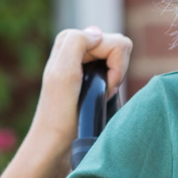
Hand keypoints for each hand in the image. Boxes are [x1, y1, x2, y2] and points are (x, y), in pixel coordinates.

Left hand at [26, 27, 132, 154]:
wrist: (55, 143)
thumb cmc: (59, 114)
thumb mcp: (63, 73)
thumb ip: (77, 42)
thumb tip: (98, 34)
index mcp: (70, 39)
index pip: (117, 43)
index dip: (115, 68)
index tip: (99, 87)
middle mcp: (78, 46)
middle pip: (121, 48)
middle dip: (116, 72)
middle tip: (99, 91)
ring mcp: (87, 60)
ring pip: (122, 59)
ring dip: (115, 79)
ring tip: (98, 96)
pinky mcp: (93, 74)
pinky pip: (117, 70)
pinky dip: (114, 84)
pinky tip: (101, 97)